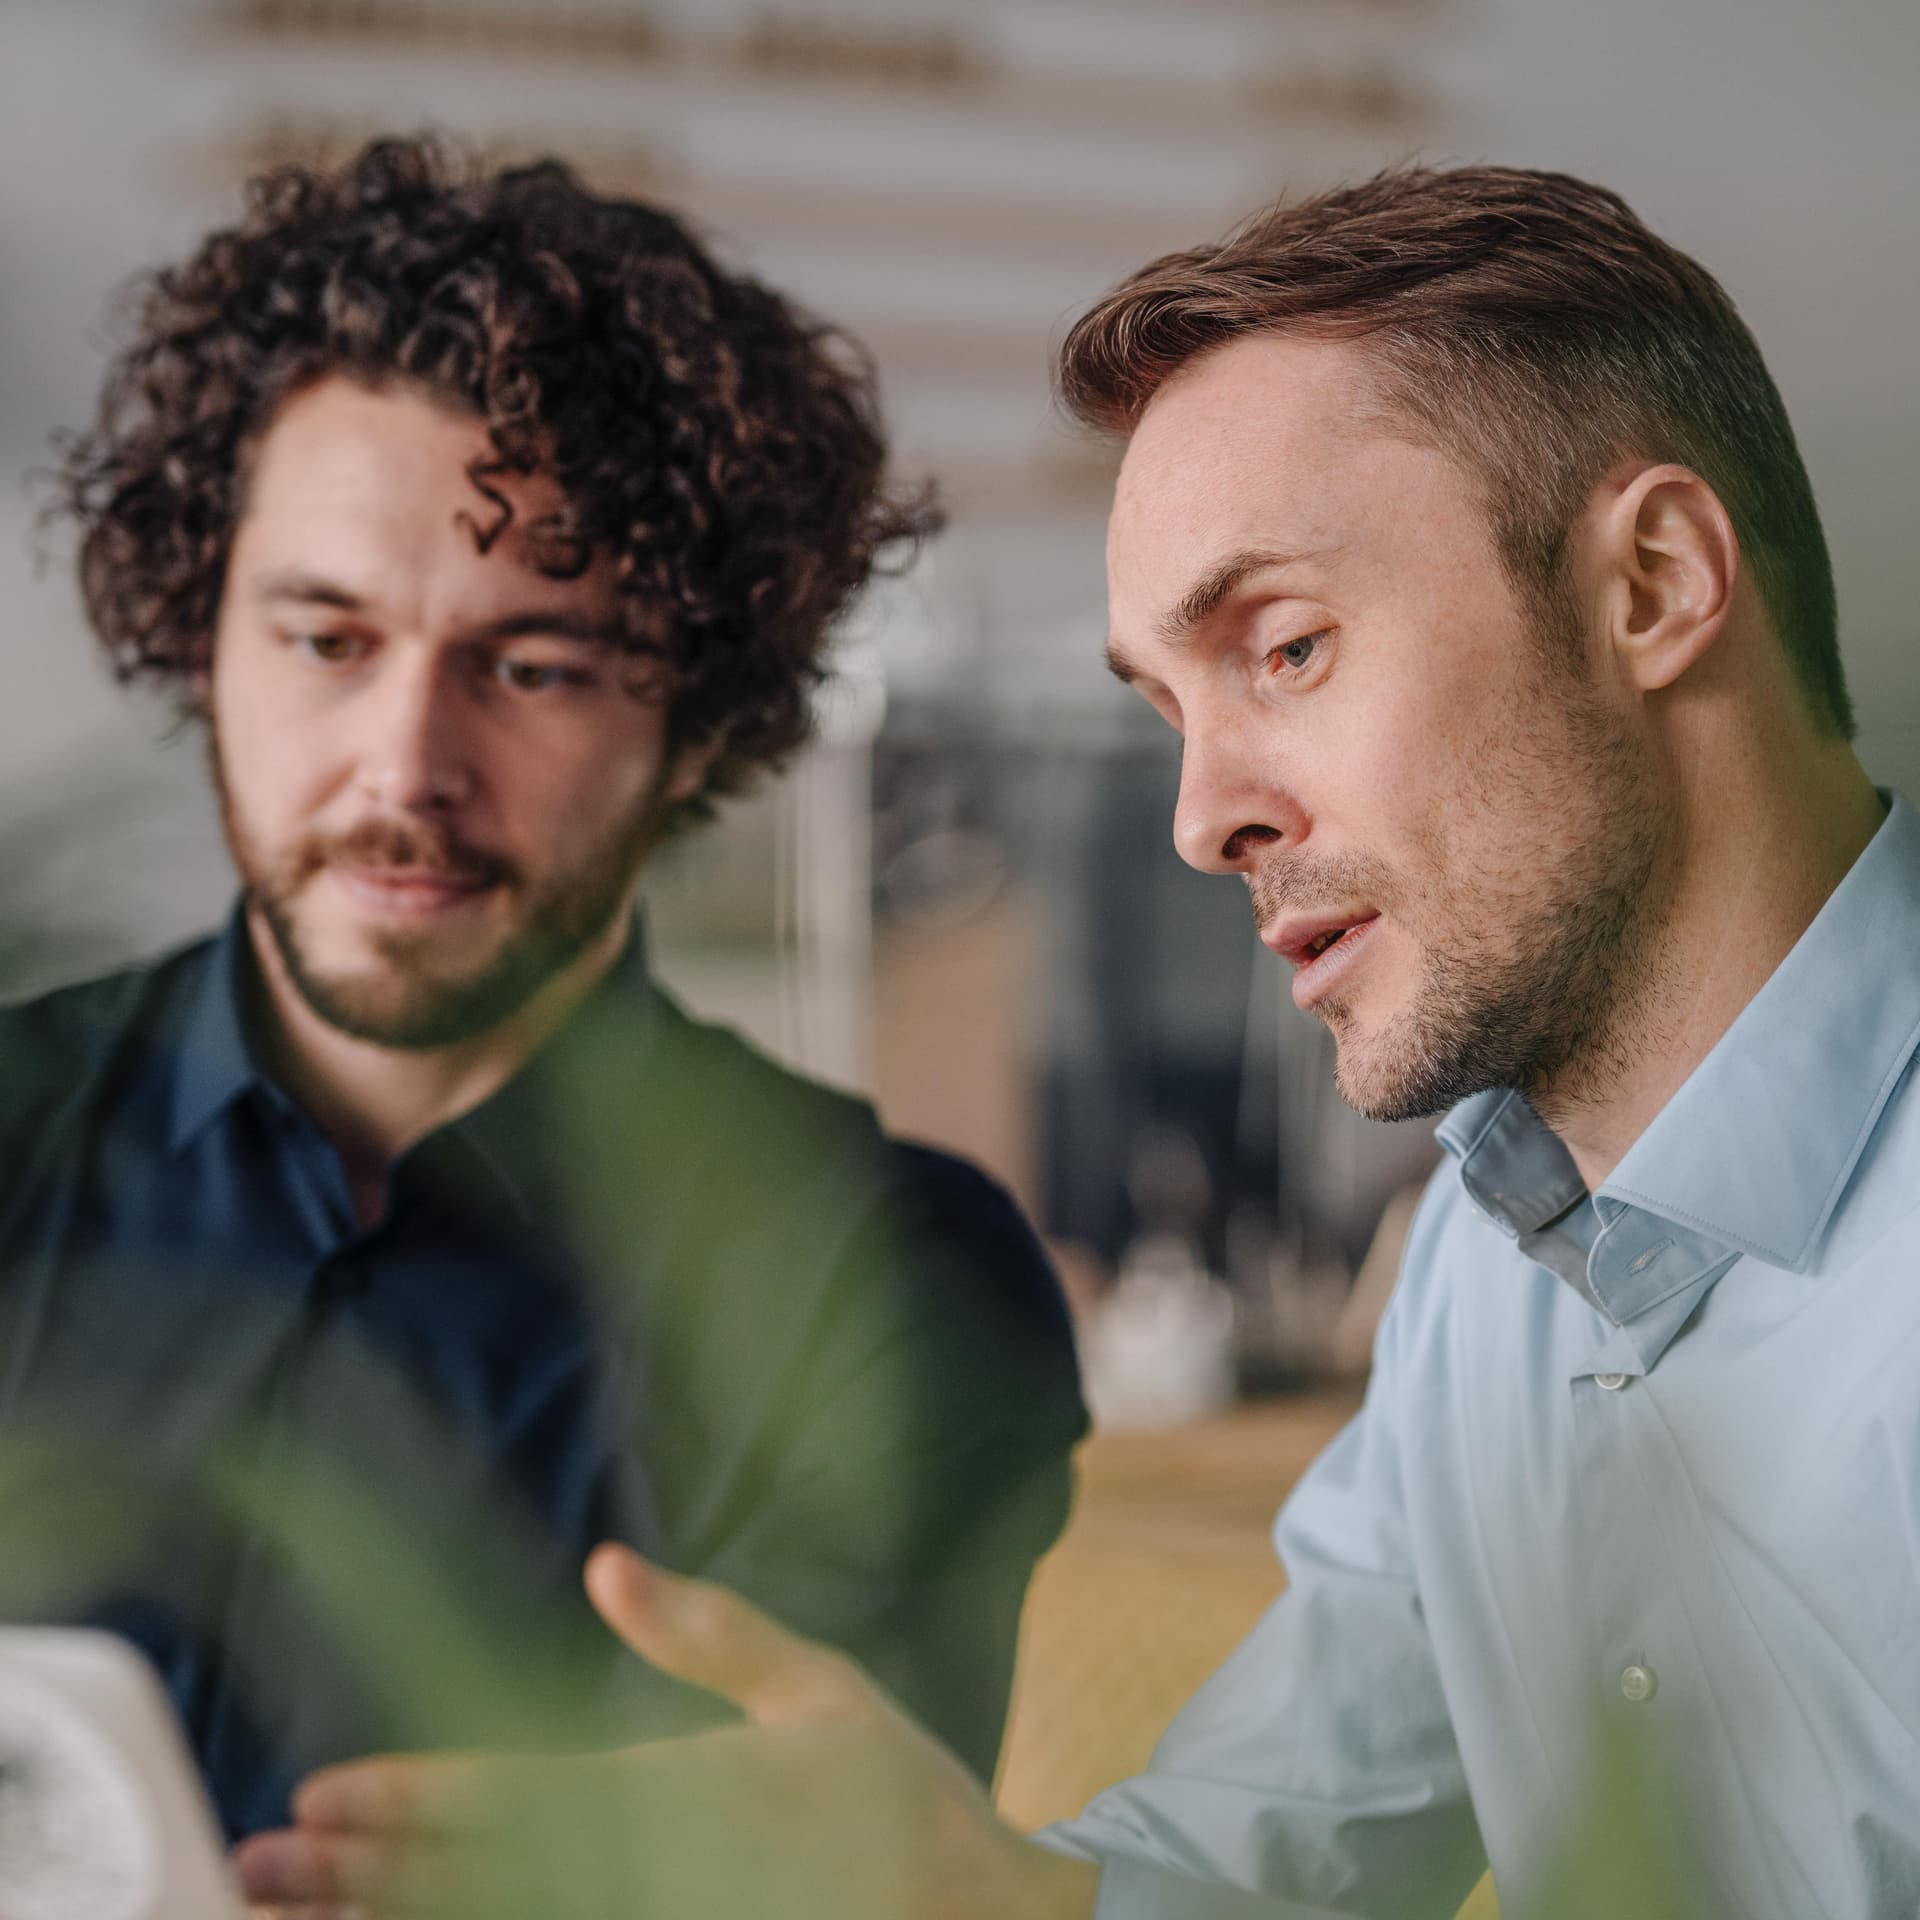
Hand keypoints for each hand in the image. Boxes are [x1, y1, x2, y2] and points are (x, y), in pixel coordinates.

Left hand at [233, 1544, 1097, 1919]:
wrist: (986, 1918)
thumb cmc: (897, 1795)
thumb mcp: (820, 1685)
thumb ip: (710, 1629)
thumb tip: (604, 1565)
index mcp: (696, 1788)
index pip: (529, 1790)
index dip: (419, 1795)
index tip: (322, 1795)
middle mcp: (670, 1875)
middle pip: (493, 1879)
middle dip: (368, 1874)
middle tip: (258, 1870)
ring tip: (297, 1918)